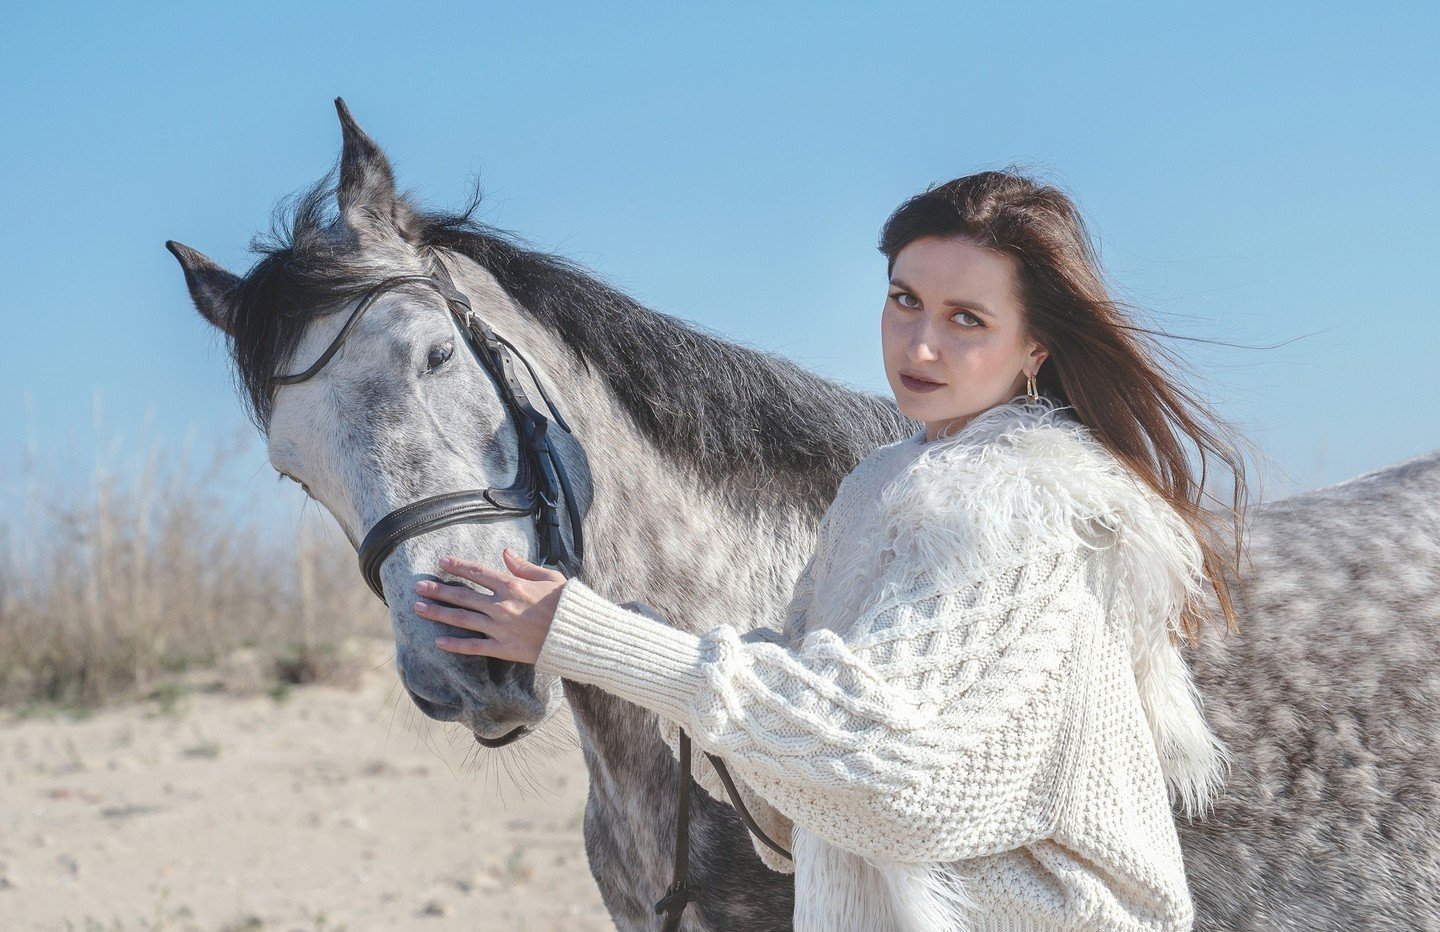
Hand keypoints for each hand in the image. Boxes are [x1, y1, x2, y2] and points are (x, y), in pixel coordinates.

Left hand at [413, 548, 568, 664]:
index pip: (476, 572)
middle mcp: (500, 605)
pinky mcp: (502, 647)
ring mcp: (499, 627)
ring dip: (438, 613)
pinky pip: (473, 646)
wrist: (576, 633)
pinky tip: (438, 641)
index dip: (457, 566)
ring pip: (461, 619)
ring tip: (418, 609)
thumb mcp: (548, 576)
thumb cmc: (565, 603)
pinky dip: (455, 644)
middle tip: (418, 586)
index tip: (442, 562)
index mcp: (511, 585)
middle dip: (438, 590)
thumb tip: (505, 553)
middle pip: (462, 595)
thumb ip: (523, 565)